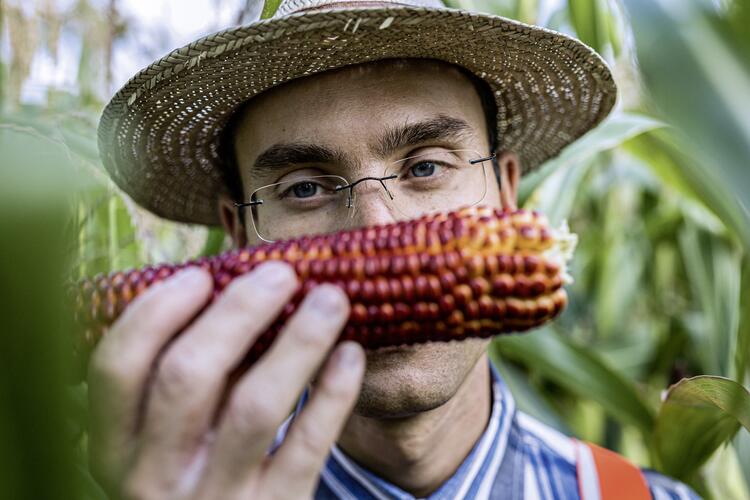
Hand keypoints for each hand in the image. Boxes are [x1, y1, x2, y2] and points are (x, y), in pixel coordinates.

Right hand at [87, 262, 364, 498]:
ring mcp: (216, 498)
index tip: (201, 275)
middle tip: (281, 274)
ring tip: (331, 299)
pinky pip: (308, 445)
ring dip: (298, 341)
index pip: (116, 366)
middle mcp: (155, 477)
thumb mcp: (168, 439)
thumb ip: (189, 381)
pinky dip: (333, 393)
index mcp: (115, 447)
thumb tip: (239, 292)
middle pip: (188, 376)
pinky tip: (350, 354)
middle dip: (238, 312)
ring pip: (255, 407)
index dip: (157, 311)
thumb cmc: (198, 474)